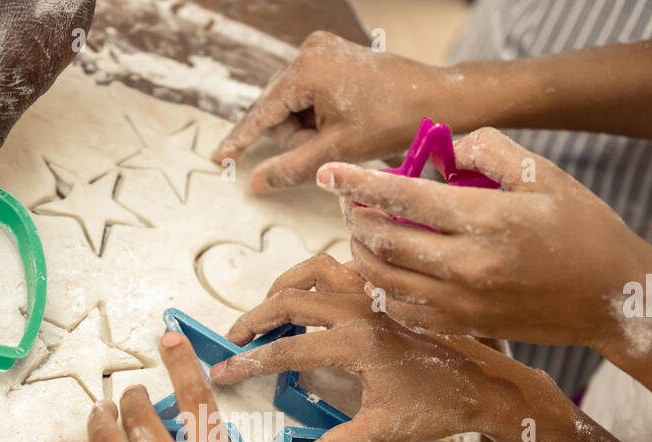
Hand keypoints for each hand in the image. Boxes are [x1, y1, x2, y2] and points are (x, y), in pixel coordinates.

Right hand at [209, 255, 536, 441]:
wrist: (484, 384)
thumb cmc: (436, 406)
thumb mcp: (382, 431)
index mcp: (357, 343)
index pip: (285, 350)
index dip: (247, 363)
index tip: (221, 372)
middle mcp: (362, 309)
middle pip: (289, 300)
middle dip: (254, 320)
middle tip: (233, 341)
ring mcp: (375, 294)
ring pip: (315, 271)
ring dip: (283, 287)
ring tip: (267, 312)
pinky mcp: (386, 290)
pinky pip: (343, 268)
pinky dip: (318, 277)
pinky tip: (311, 300)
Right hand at [211, 31, 498, 193]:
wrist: (434, 98)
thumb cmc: (390, 122)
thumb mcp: (335, 152)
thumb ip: (290, 167)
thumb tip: (255, 182)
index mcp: (306, 70)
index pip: (262, 113)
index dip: (241, 140)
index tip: (217, 159)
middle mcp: (309, 50)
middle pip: (277, 108)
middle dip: (295, 134)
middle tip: (327, 146)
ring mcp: (321, 48)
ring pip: (292, 102)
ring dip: (308, 126)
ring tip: (340, 132)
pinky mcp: (332, 52)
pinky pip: (308, 91)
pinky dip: (317, 113)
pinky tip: (341, 119)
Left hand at [319, 128, 651, 356]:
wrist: (614, 297)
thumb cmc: (585, 229)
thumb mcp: (545, 175)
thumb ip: (490, 152)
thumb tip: (445, 150)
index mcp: (487, 220)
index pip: (405, 197)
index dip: (359, 184)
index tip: (329, 174)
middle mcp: (468, 266)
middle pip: (385, 243)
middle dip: (356, 219)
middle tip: (348, 203)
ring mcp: (463, 303)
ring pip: (386, 281)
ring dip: (364, 255)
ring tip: (363, 233)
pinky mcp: (466, 327)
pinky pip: (406, 312)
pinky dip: (384, 292)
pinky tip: (383, 274)